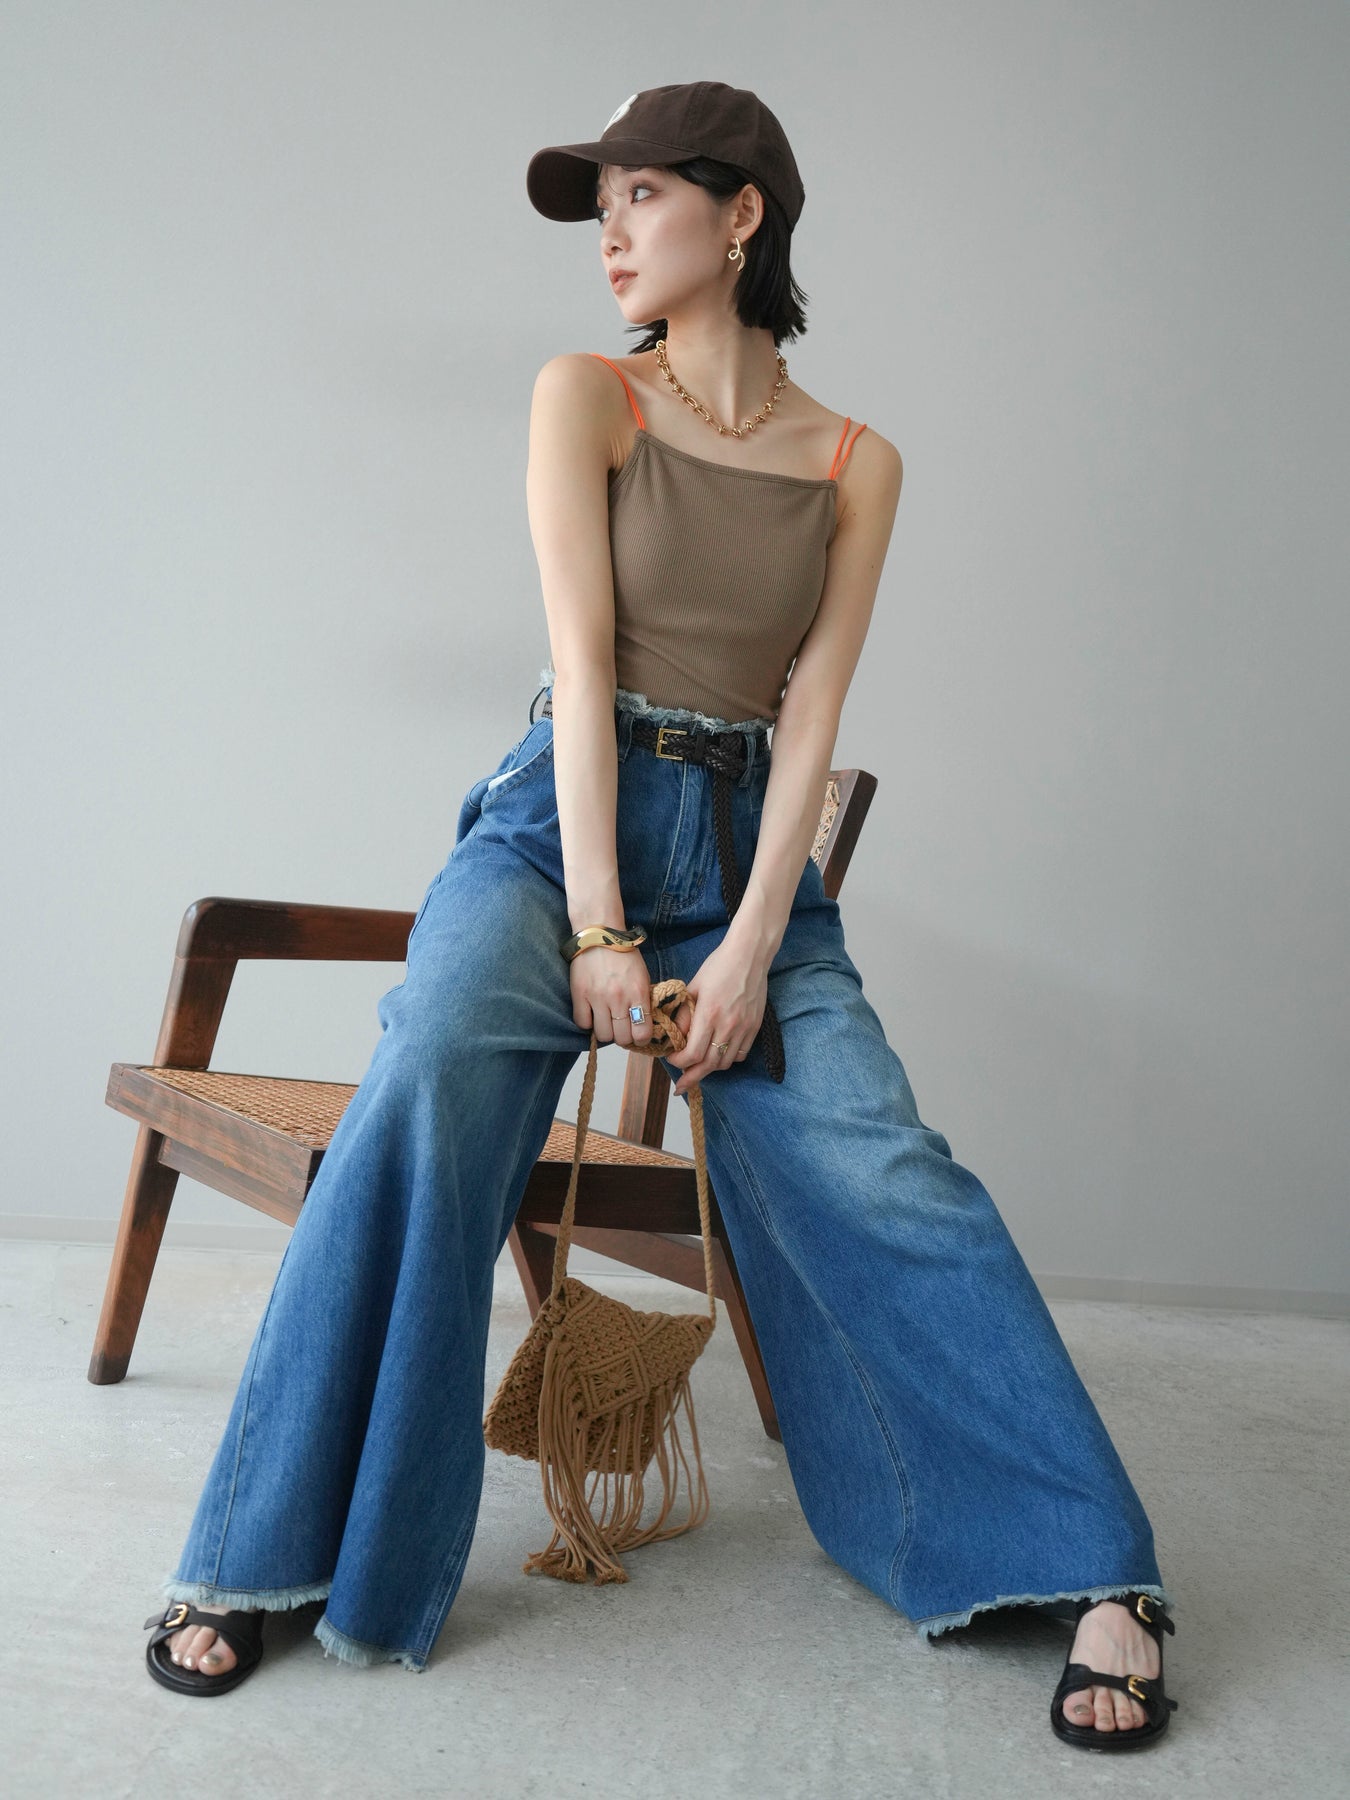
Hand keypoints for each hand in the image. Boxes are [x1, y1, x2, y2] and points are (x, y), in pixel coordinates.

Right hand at [570, 946, 654, 1049]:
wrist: (600, 934)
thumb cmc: (624, 955)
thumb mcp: (642, 976)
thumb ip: (643, 1000)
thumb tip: (642, 1025)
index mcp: (638, 993)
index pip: (643, 1033)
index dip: (641, 1039)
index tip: (638, 1035)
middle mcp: (619, 998)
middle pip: (622, 1038)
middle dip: (623, 1037)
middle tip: (622, 1029)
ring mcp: (598, 998)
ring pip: (603, 1035)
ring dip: (606, 1032)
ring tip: (607, 1022)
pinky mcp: (580, 994)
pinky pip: (583, 1023)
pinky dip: (587, 1022)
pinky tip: (592, 1014)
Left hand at [665, 939, 767, 1095]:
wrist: (749, 956)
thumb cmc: (718, 967)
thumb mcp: (693, 987)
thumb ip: (683, 1014)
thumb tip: (675, 1037)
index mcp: (709, 1014)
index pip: (692, 1053)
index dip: (680, 1063)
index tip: (672, 1060)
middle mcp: (728, 1025)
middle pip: (708, 1065)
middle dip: (692, 1078)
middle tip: (681, 1087)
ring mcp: (744, 1028)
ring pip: (725, 1063)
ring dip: (709, 1069)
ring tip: (698, 1069)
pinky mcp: (754, 1027)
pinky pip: (740, 1054)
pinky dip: (727, 1059)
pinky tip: (718, 1055)